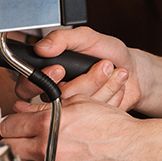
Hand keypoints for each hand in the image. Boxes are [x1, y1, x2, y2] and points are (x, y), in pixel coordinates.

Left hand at [0, 91, 142, 160]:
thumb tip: (27, 109)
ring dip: (24, 160)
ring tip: (37, 152)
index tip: (13, 124)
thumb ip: (48, 106)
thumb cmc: (115, 128)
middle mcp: (46, 151)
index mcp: (47, 126)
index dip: (9, 123)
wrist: (136, 152)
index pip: (8, 126)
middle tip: (17, 138)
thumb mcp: (81, 104)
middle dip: (10, 142)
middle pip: (8, 149)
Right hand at [14, 27, 140, 109]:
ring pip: (77, 107)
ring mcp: (73, 110)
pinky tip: (118, 84)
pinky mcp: (90, 122)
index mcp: (48, 74)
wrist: (133, 69)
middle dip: (85, 82)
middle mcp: (57, 94)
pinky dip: (113, 95)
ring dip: (104, 85)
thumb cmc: (108, 52)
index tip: (60, 69)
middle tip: (104, 66)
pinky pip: (95, 115)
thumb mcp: (86, 37)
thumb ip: (63, 38)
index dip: (45, 79)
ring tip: (115, 70)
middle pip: (56, 99)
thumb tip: (42, 46)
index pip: (28, 85)